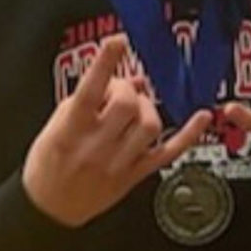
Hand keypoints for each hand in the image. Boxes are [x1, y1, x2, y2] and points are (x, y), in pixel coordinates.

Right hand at [21, 34, 208, 227]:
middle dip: (127, 90)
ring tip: (136, 108)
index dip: (105, 64)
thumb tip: (125, 79)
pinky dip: (189, 134)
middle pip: (127, 105)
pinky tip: (201, 117)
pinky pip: (168, 153)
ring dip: (148, 107)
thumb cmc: (48, 163)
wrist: (49, 208)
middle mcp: (95, 145)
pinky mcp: (134, 176)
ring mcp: (118, 162)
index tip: (117, 42)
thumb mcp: (57, 124)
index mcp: (70, 128)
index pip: (89, 90)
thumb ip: (90, 98)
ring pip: (149, 125)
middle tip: (120, 91)